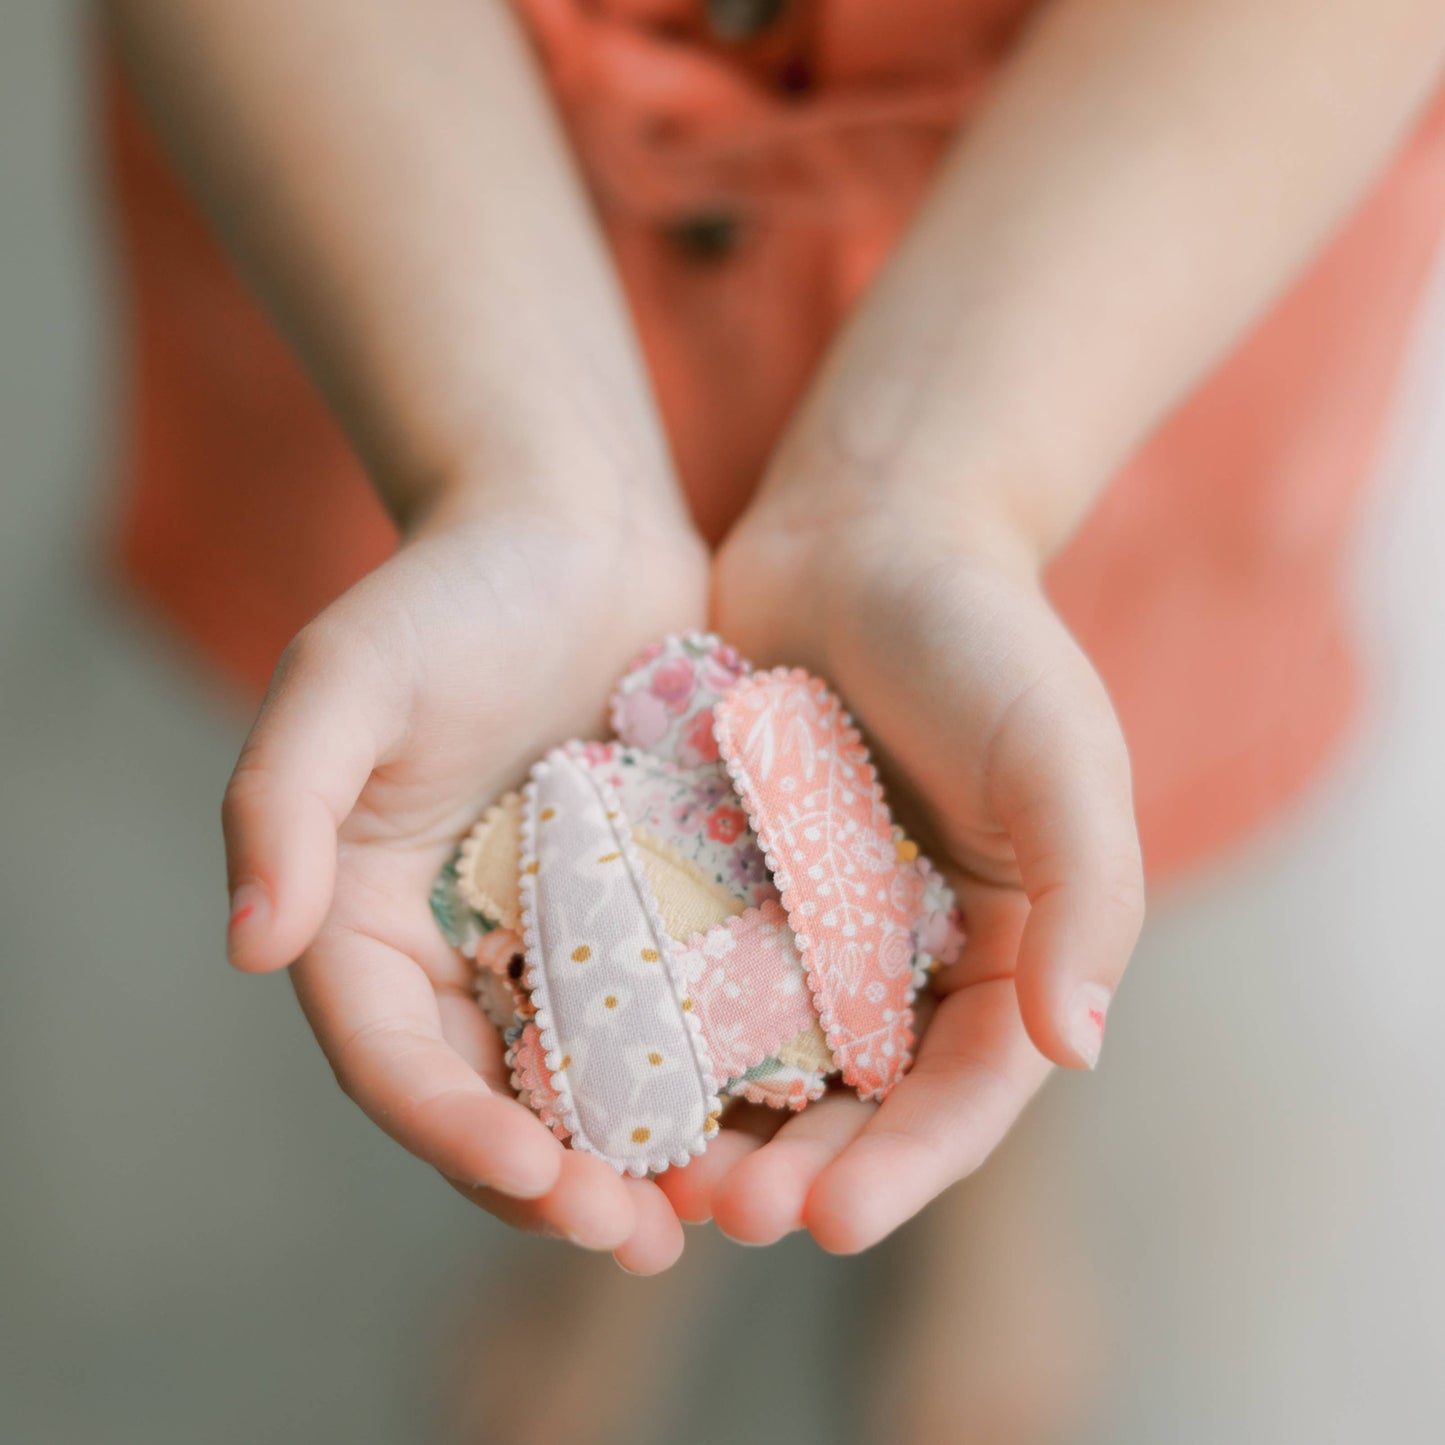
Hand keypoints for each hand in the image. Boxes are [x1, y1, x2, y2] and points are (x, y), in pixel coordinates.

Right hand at [223, 495, 706, 1272]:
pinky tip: (766, 1111)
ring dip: (638, 1153)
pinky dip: (703, 1069)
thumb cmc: (452, 591)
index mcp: (365, 919)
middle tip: (637, 1238)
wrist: (575, 532)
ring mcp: (555, 934)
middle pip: (494, 1094)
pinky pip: (670, 1006)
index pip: (392, 1056)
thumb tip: (247, 947)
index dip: (451, 1128)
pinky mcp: (643, 907)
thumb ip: (278, 803)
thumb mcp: (345, 678)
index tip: (534, 1174)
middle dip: (555, 1178)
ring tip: (708, 1212)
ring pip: (588, 1075)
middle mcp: (455, 947)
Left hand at [660, 492, 1144, 1250]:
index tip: (834, 1222)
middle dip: (798, 1170)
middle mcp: (907, 958)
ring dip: (715, 1126)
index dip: (909, 1164)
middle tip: (722, 1216)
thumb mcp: (1059, 755)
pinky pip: (689, 975)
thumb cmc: (983, 637)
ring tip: (651, 1177)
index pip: (966, 1090)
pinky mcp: (726, 882)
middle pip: (856, 1101)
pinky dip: (658, 1031)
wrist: (865, 534)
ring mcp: (809, 927)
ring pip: (762, 1060)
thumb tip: (1081, 1046)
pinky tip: (599, 1071)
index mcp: (1004, 949)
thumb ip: (1089, 898)